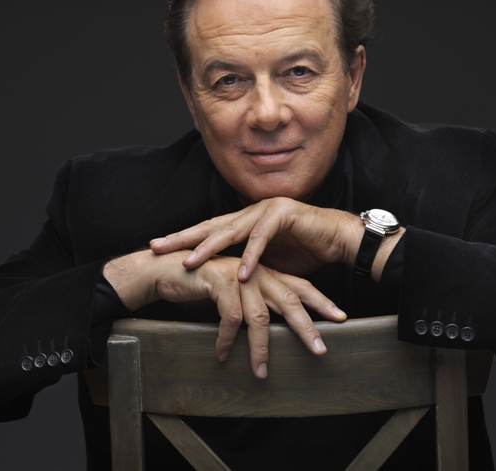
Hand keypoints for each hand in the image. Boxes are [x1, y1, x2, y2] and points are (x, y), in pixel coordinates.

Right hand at [104, 249, 345, 378]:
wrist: (166, 268)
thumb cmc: (200, 284)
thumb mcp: (234, 295)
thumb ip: (252, 307)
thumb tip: (267, 333)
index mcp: (264, 274)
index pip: (300, 287)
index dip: (320, 301)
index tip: (340, 318)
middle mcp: (257, 273)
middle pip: (290, 301)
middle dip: (306, 327)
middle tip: (320, 350)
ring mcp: (239, 275)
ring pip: (260, 316)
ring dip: (261, 348)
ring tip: (262, 373)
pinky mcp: (220, 281)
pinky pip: (230, 317)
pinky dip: (228, 339)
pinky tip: (224, 354)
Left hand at [150, 197, 364, 280]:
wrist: (338, 239)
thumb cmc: (306, 251)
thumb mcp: (267, 264)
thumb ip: (246, 268)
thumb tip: (223, 285)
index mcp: (245, 221)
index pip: (208, 230)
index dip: (183, 239)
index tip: (158, 249)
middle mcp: (251, 212)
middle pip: (211, 225)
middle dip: (183, 238)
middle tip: (157, 247)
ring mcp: (266, 210)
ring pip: (232, 229)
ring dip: (209, 247)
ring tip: (190, 262)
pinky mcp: (284, 214)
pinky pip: (263, 237)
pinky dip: (251, 255)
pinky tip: (239, 271)